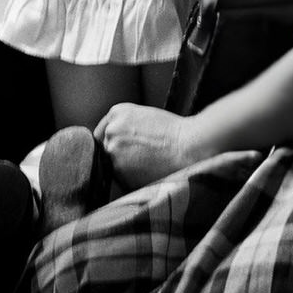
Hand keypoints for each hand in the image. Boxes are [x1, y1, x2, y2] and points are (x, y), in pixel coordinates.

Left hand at [94, 103, 211, 189]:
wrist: (188, 147)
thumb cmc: (174, 131)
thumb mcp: (145, 116)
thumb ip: (125, 124)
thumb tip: (115, 140)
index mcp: (117, 112)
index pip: (104, 131)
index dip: (114, 141)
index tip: (123, 148)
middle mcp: (111, 131)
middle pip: (106, 148)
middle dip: (119, 154)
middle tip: (141, 158)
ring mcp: (113, 152)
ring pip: (112, 164)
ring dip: (125, 168)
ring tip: (148, 165)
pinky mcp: (120, 172)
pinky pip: (121, 179)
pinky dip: (131, 179)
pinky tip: (148, 172)